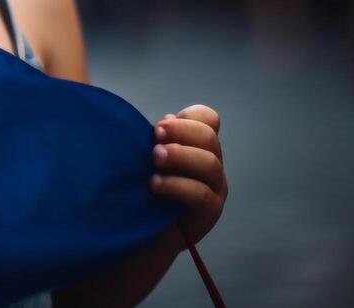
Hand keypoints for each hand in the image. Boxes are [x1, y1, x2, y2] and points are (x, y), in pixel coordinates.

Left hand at [151, 104, 225, 246]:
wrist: (139, 236)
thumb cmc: (142, 192)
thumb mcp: (146, 160)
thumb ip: (157, 141)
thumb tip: (165, 122)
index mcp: (198, 146)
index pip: (209, 120)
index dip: (189, 117)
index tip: (160, 126)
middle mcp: (211, 165)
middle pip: (210, 138)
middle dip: (181, 131)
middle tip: (155, 136)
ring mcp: (214, 189)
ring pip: (209, 164)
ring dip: (180, 155)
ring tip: (154, 157)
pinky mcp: (209, 213)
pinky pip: (201, 194)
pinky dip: (177, 185)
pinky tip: (155, 184)